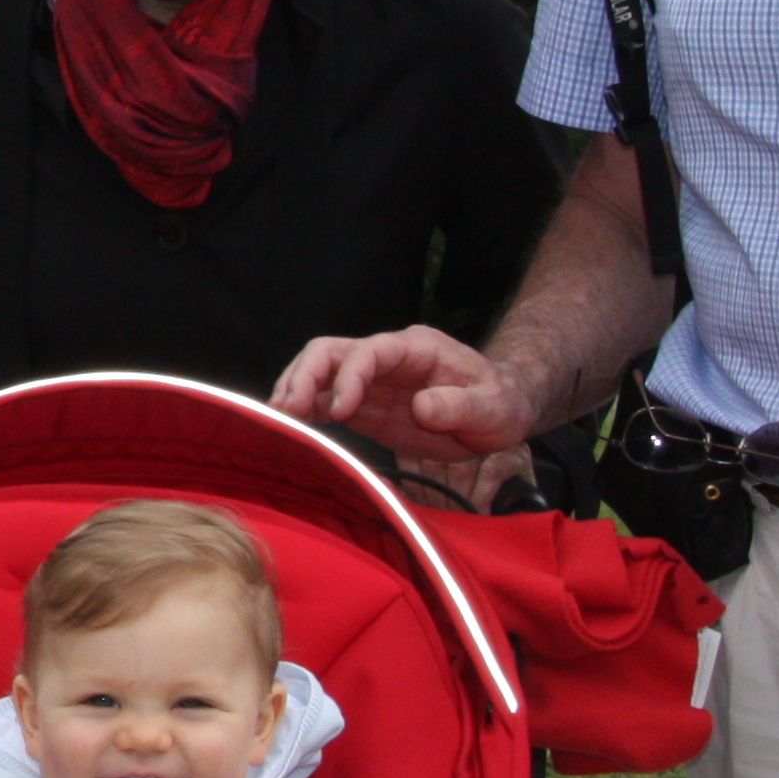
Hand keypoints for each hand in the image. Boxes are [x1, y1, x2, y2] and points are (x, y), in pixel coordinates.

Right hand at [272, 327, 537, 471]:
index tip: (340, 411)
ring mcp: (371, 382)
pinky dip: (303, 413)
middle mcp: (385, 359)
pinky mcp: (364, 407)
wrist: (500, 412)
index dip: (348, 377)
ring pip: (319, 373)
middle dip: (304, 376)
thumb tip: (422, 406)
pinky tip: (287, 429)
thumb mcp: (494, 406)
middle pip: (329, 352)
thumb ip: (461, 405)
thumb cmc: (501, 402)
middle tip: (287, 411)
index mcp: (414, 348)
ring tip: (277, 420)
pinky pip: (323, 402)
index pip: (368, 352)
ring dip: (294, 391)